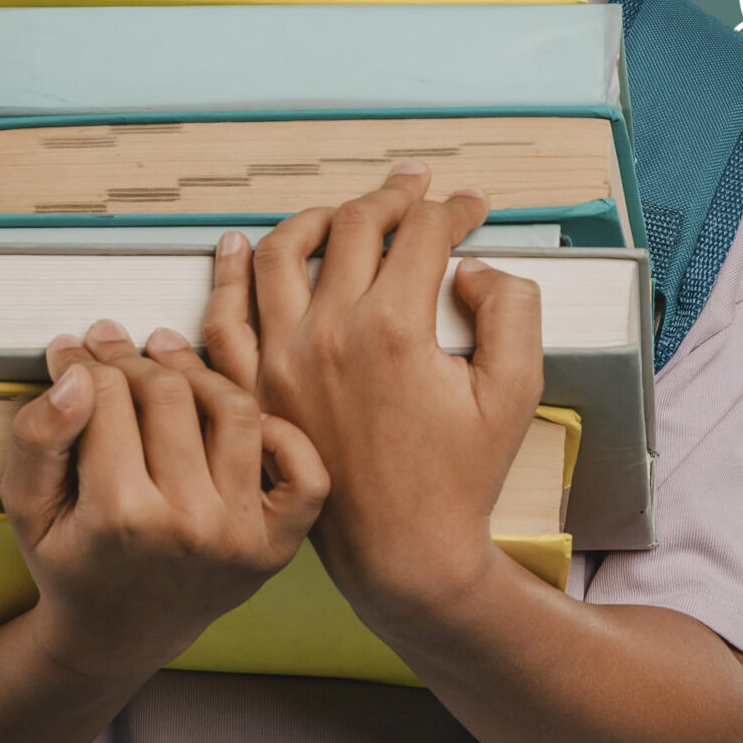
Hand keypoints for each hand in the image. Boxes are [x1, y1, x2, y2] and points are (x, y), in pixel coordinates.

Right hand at [0, 319, 327, 681]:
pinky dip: (284, 434)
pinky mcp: (275, 545)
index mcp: (119, 517)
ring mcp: (240, 536)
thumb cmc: (72, 561)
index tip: (76, 348)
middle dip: (133, 360)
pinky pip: (304, 470)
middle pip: (168, 394)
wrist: (118, 634)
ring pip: (234, 409)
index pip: (108, 395)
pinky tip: (237, 421)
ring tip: (167, 364)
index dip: (86, 359)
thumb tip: (78, 376)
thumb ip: (37, 437)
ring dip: (199, 374)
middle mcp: (188, 526)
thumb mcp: (27, 507)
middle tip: (115, 347)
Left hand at [246, 165, 545, 636]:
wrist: (405, 554)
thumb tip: (469, 268)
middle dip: (393, 196)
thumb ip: (511, 309)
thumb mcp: (517, 392)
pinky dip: (229, 274)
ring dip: (315, 217)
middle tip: (415, 188)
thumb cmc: (461, 479)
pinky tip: (239, 249)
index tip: (471, 206)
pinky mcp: (255, 389)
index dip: (454, 208)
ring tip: (341, 212)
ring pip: (282, 253)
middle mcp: (329, 334)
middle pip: (355, 226)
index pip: (422, 233)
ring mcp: (282, 360)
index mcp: (394, 328)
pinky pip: (225, 317)